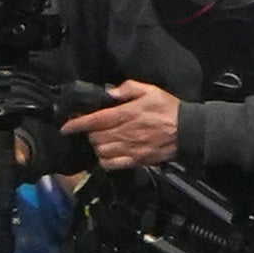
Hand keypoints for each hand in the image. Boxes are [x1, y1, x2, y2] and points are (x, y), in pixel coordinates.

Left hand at [59, 80, 179, 170]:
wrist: (188, 131)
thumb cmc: (169, 109)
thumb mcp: (150, 90)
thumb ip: (129, 88)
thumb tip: (112, 92)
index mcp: (126, 114)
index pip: (95, 120)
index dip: (77, 124)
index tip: (65, 126)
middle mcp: (125, 132)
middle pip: (95, 137)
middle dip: (89, 133)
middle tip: (93, 128)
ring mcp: (130, 148)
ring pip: (100, 151)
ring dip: (97, 146)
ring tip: (102, 140)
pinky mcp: (136, 160)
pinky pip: (111, 164)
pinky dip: (105, 160)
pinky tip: (108, 154)